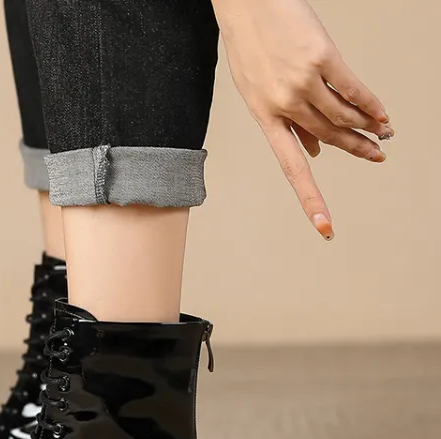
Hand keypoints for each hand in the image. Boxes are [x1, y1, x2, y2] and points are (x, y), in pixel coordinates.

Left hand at [213, 0, 391, 239]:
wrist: (247, 4)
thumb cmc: (251, 48)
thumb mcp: (256, 92)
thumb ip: (286, 122)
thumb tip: (313, 151)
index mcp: (265, 118)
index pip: (291, 167)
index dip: (309, 198)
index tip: (324, 226)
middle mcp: (283, 105)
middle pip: (329, 138)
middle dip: (356, 150)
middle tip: (376, 156)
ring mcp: (302, 82)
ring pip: (343, 115)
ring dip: (366, 127)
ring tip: (382, 133)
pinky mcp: (320, 57)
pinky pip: (353, 88)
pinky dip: (370, 103)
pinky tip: (381, 113)